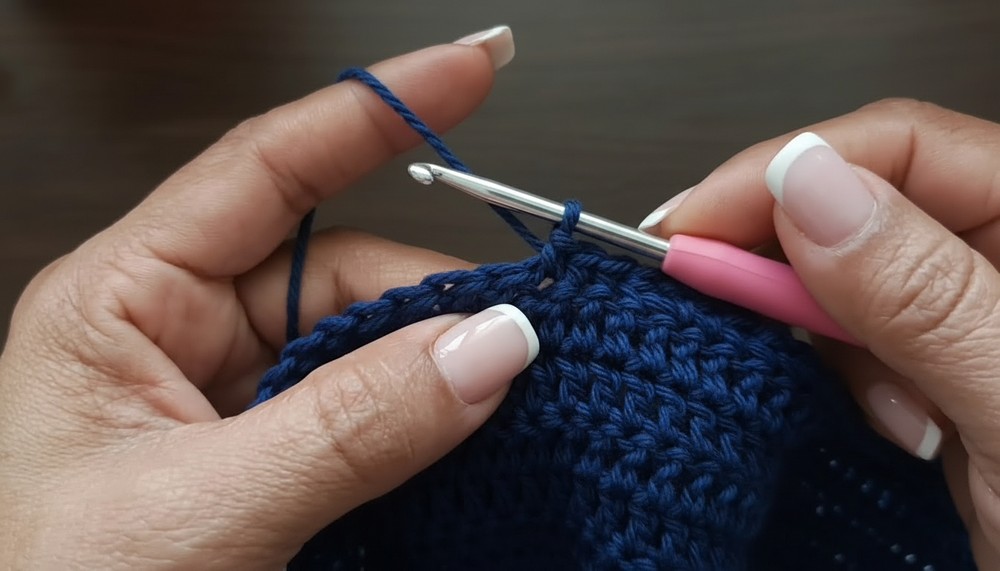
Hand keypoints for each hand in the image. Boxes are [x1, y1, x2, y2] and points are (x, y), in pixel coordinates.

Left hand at [0, 28, 537, 569]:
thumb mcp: (201, 513)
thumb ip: (351, 427)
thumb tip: (488, 346)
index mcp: (122, 303)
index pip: (267, 167)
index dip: (376, 109)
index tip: (473, 68)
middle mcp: (179, 335)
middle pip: (341, 266)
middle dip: (436, 292)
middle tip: (522, 333)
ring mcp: (230, 399)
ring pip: (366, 343)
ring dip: (438, 368)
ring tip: (506, 397)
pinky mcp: (270, 457)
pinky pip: (367, 411)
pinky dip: (424, 423)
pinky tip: (466, 439)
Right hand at [640, 98, 999, 567]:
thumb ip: (922, 293)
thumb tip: (803, 182)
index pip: (903, 147)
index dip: (784, 172)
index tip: (691, 227)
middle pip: (866, 201)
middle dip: (785, 254)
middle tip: (700, 288)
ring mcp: (974, 318)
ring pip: (851, 275)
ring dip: (820, 330)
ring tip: (857, 394)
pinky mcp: (946, 372)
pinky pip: (862, 339)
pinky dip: (843, 375)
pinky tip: (884, 421)